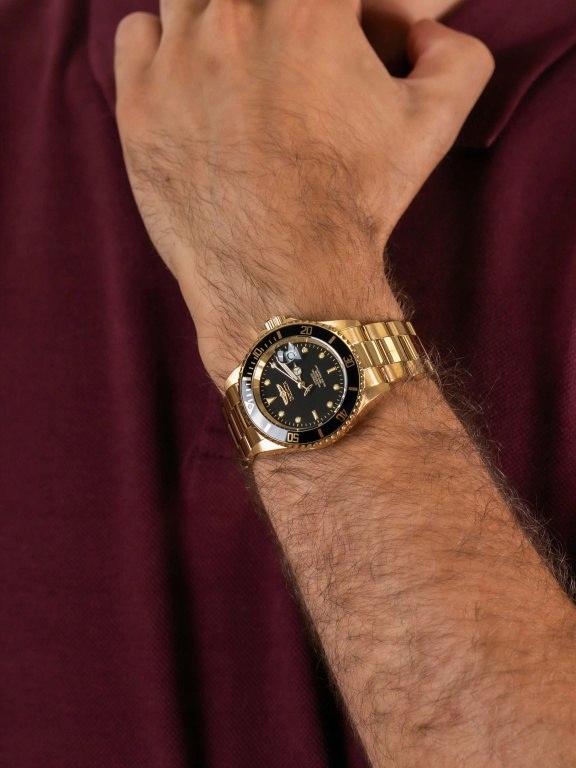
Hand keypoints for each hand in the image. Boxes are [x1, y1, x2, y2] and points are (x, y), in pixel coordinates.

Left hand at [114, 0, 492, 387]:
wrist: (286, 279)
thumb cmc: (356, 204)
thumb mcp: (434, 126)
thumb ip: (454, 56)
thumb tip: (424, 34)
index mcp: (307, 7)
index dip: (345, 16)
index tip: (346, 50)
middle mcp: (234, 17)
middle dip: (281, 22)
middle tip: (296, 73)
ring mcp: (177, 59)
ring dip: (219, 24)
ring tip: (242, 79)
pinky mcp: (137, 103)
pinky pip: (137, 34)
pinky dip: (162, 50)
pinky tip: (191, 88)